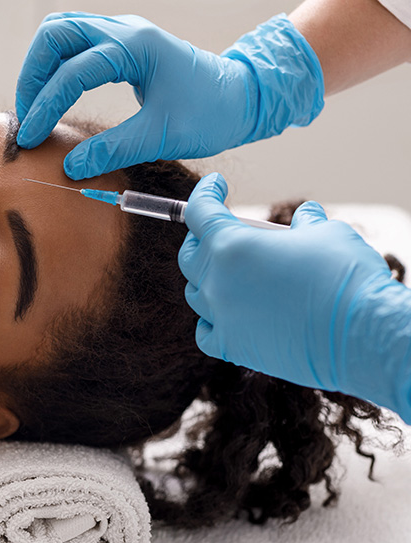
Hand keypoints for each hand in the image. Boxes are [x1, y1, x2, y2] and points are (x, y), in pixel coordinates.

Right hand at [15, 13, 323, 180]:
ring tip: (36, 108)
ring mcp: (121, 33)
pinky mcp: (120, 44)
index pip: (73, 71)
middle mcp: (124, 30)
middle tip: (28, 118)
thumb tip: (70, 168)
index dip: (47, 105)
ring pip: (60, 33)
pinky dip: (55, 67)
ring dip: (40, 67)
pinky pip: (74, 43)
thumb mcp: (162, 137)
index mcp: (137, 47)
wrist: (242, 97)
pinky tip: (54, 98)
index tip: (32, 138)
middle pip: (55, 34)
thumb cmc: (210, 114)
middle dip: (33, 75)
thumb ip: (113, 150)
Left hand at [179, 173, 410, 421]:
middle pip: (190, 255)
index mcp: (232, 245)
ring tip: (230, 273)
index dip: (206, 193)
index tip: (216, 185)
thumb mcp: (327, 234)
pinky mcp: (232, 347)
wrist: (362, 336)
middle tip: (220, 231)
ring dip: (208, 278)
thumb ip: (305, 223)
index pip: (200, 212)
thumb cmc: (345, 277)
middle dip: (201, 238)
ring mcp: (221, 316)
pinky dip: (211, 319)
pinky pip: (205, 330)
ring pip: (196, 293)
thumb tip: (306, 215)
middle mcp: (217, 281)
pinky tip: (227, 313)